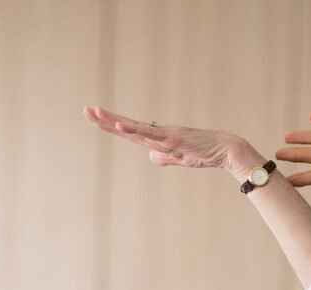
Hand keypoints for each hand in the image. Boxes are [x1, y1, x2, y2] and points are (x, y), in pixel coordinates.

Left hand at [83, 106, 260, 178]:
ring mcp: (164, 135)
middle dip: (105, 119)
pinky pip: (150, 134)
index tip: (93, 116)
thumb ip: (164, 157)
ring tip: (96, 113)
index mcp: (157, 138)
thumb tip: (152, 156)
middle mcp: (157, 134)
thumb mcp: (179, 158)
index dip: (110, 124)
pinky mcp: (173, 139)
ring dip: (115, 122)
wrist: (225, 150)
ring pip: (134, 128)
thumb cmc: (204, 152)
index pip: (128, 131)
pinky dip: (134, 129)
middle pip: (126, 126)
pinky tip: (120, 125)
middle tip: (86, 110)